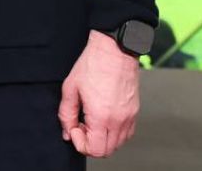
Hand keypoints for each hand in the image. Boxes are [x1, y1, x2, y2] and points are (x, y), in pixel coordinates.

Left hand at [57, 29, 140, 157]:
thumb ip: (66, 114)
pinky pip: (126, 133)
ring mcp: (129, 117)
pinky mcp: (135, 111)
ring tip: (92, 121)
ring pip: (118, 144)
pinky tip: (104, 118)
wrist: (115, 49)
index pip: (95, 150)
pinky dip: (114, 133)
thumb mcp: (70, 88)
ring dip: (103, 139)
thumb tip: (67, 131)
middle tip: (82, 126)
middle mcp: (118, 120)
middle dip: (91, 143)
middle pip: (107, 151)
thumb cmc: (93, 64)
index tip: (74, 129)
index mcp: (101, 116)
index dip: (80, 143)